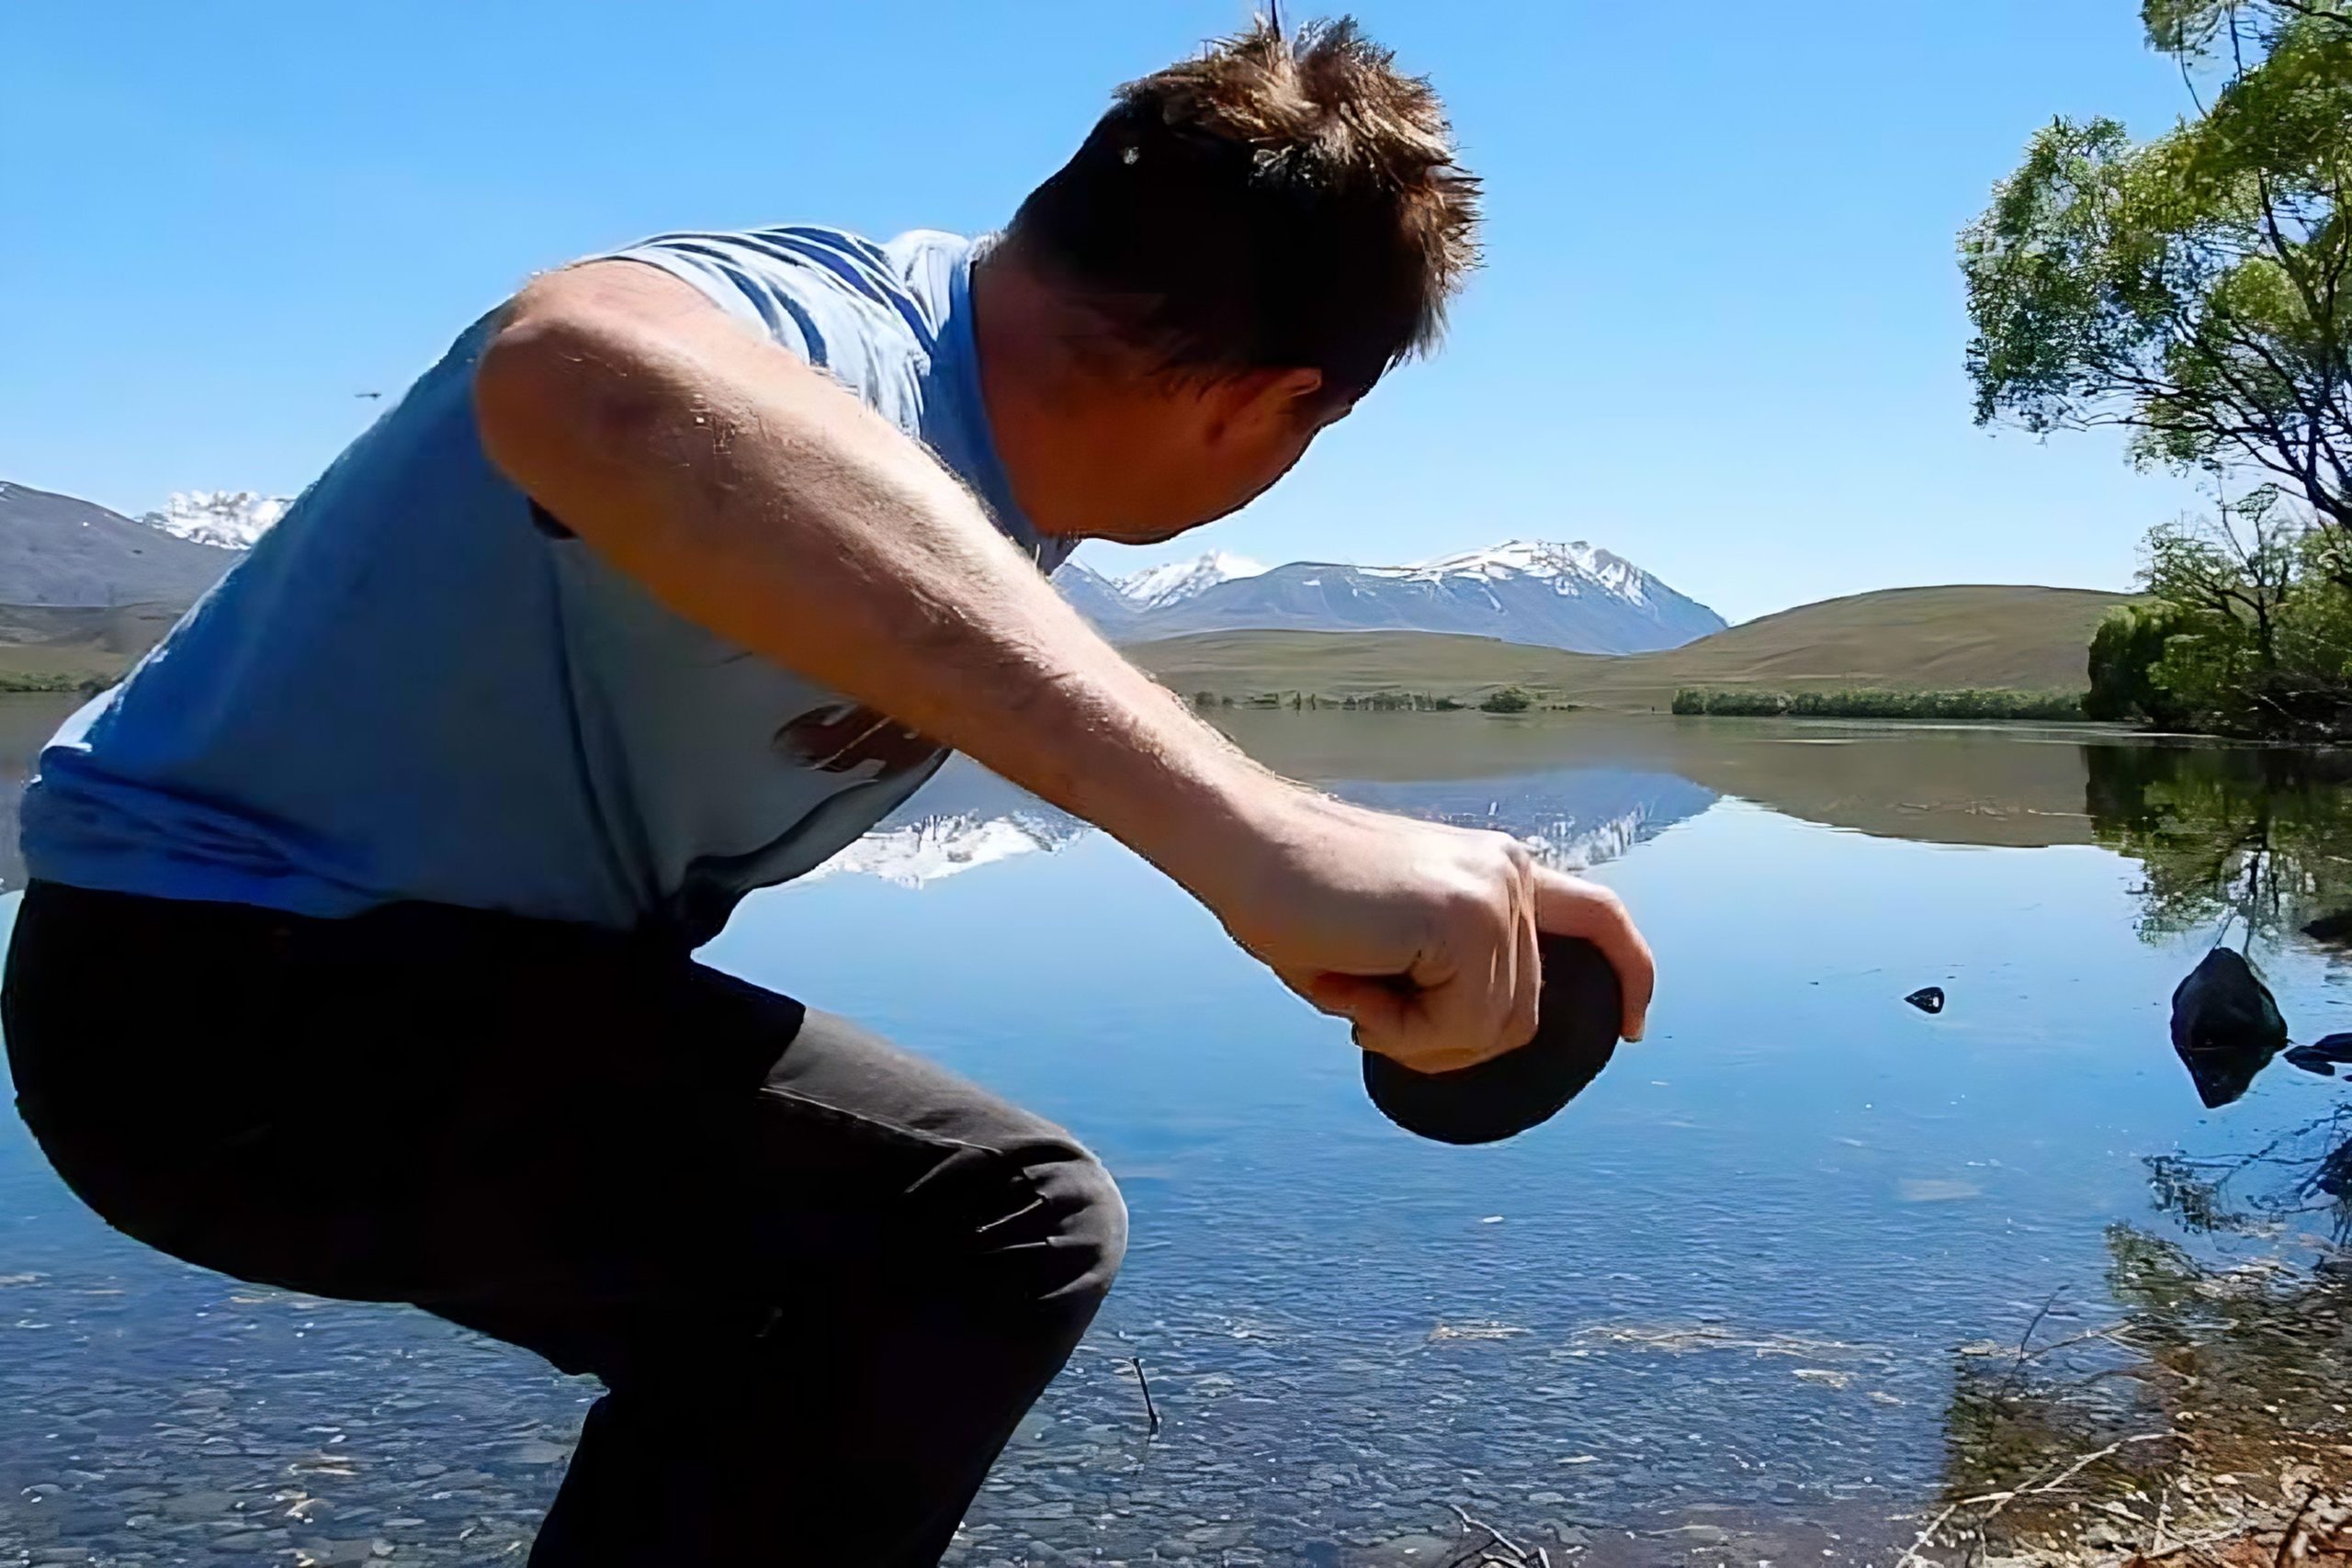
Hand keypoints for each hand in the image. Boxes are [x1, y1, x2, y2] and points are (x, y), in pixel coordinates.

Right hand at [1185, 785, 1654, 1073]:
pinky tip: (1353, 988)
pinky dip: (1397, 1032)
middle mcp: (1512, 875)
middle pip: (1519, 1017)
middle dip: (1443, 1042)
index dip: (1630, 974)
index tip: (1633, 1028)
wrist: (1241, 845)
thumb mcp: (1398, 940)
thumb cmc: (1297, 897)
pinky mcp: (1462, 918)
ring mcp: (1493, 895)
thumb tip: (1484, 1037)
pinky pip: (1453, 1027)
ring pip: (1487, 1032)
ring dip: (1412, 1037)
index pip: (1601, 920)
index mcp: (1500, 869)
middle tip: (1368, 1011)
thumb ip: (1453, 971)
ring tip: (1353, 983)